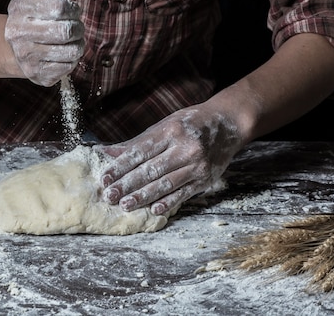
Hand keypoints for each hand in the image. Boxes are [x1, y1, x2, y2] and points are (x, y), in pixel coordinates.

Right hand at [5, 0, 84, 86]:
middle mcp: (18, 33)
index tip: (73, 12)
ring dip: (78, 45)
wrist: (17, 49)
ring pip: (72, 51)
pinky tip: (64, 54)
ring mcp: (26, 56)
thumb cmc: (37, 18)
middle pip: (66, 31)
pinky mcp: (37, 74)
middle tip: (77, 28)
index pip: (59, 7)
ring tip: (72, 41)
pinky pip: (69, 67)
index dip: (73, 9)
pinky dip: (72, 60)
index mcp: (20, 8)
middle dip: (79, 28)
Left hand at [96, 106, 242, 214]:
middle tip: (109, 196)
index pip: (140, 152)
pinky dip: (168, 202)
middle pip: (150, 170)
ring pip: (165, 184)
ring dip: (143, 196)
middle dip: (127, 185)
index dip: (120, 166)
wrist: (228, 124)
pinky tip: (154, 209)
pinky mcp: (205, 179)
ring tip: (125, 205)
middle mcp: (185, 148)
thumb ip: (137, 142)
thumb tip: (107, 152)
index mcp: (171, 131)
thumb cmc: (191, 123)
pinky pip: (184, 193)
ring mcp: (197, 165)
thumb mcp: (164, 125)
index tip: (104, 178)